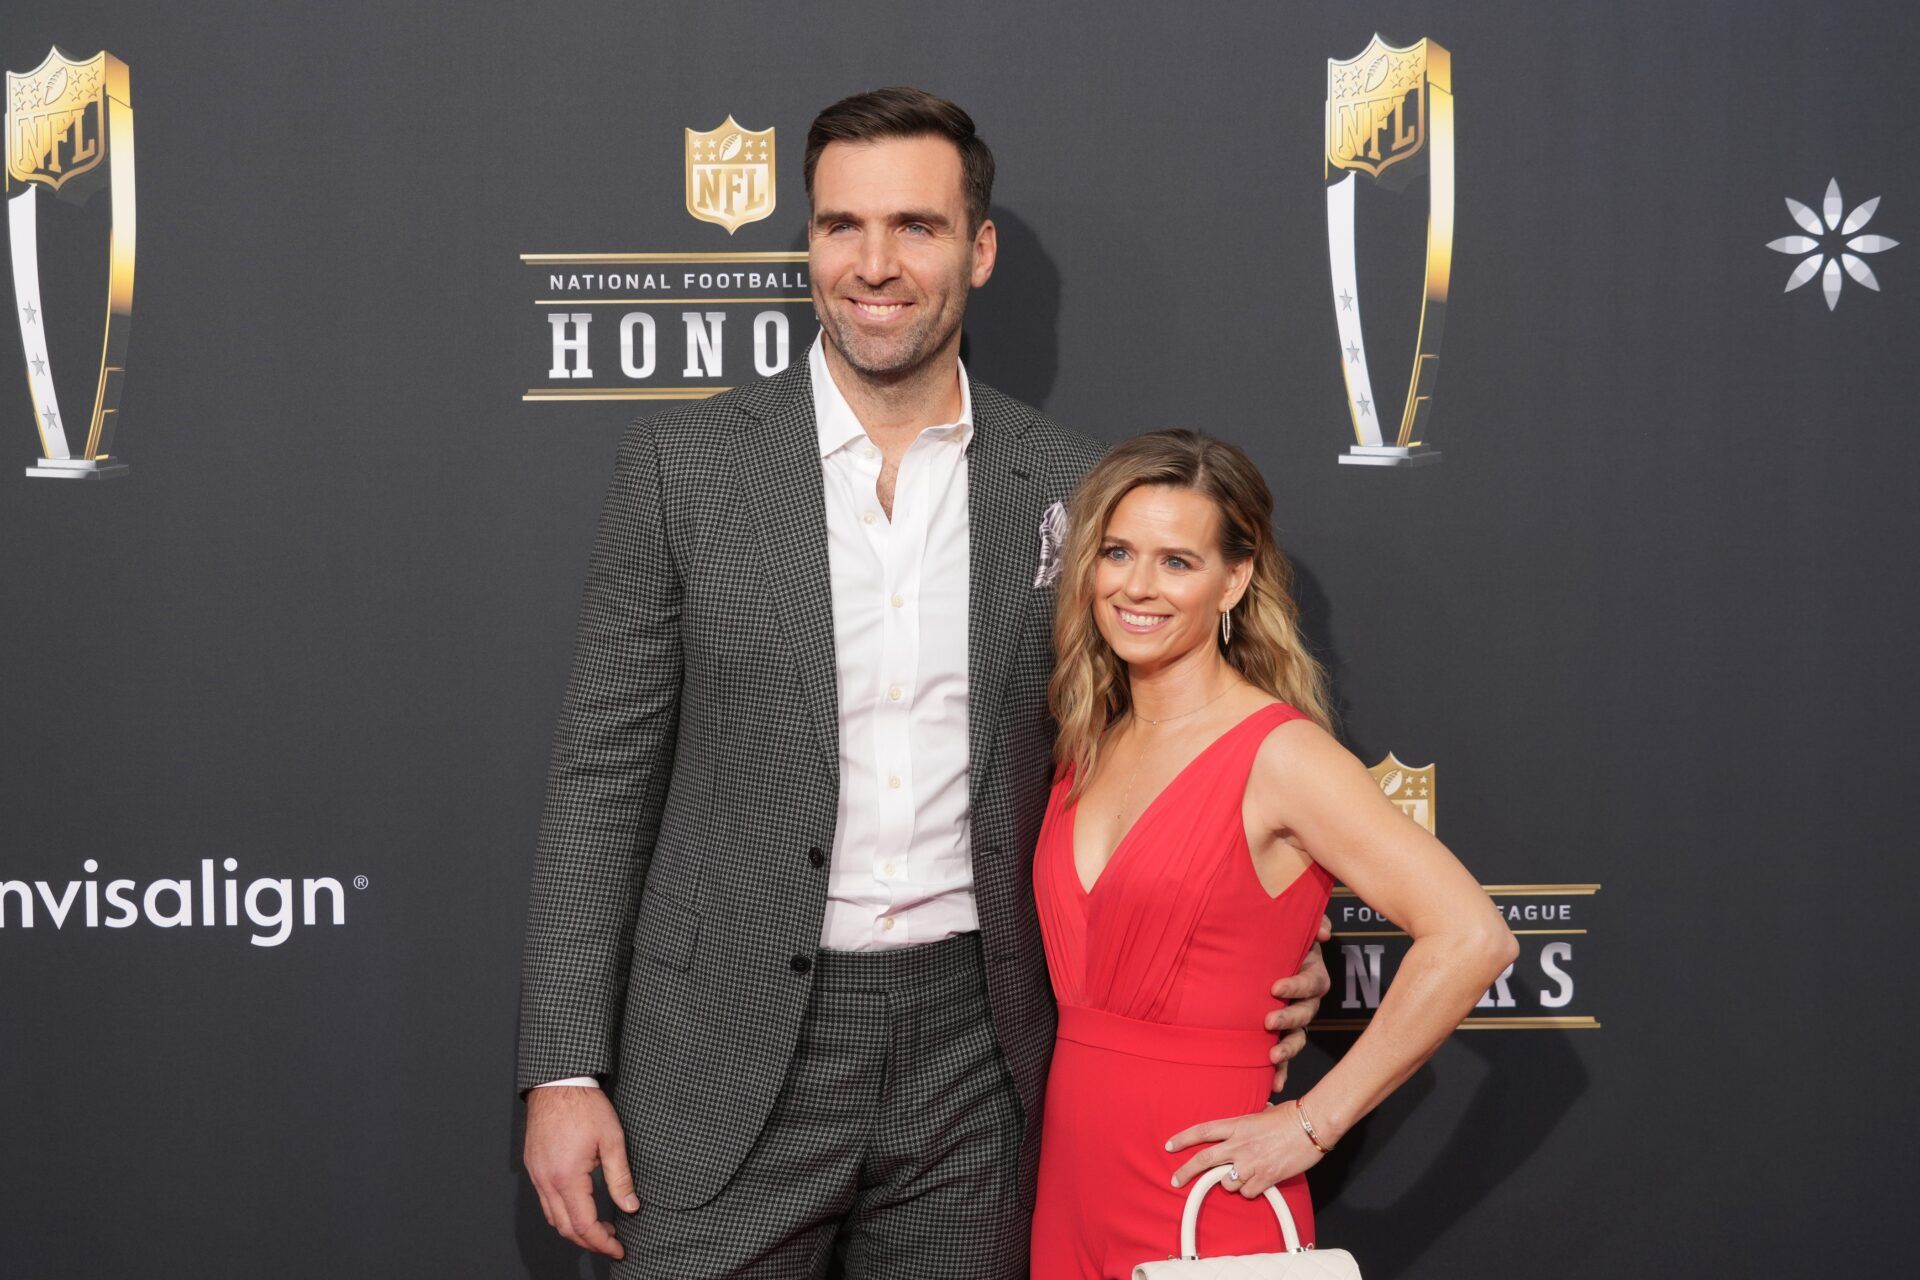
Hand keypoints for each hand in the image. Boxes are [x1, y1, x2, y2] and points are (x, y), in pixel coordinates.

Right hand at [524, 1085, 638, 1258]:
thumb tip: (631, 1207)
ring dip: (575, 1229)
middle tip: (612, 1243)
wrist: (558, 1082)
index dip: (602, 1242)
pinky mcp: (534, 1167)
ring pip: (552, 1217)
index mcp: (567, 1177)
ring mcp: (537, 1175)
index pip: (584, 1225)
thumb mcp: (612, 1139)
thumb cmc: (585, 1106)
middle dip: (589, 1241)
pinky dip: (562, 1213)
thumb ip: (620, 1177)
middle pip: (565, 1228)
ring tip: (600, 1228)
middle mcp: (547, 1181)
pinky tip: (580, 1207)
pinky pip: (545, 1201)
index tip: (618, 1249)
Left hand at [1166, 1102, 1324, 1198]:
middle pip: (1204, 1160)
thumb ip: (1247, 1124)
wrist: (1312, 1126)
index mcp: (1237, 1125)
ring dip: (1229, 1183)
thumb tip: (1245, 1126)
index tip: (1169, 1146)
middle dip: (1185, 1172)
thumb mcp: (1261, 1114)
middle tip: (1175, 1180)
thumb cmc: (1291, 1116)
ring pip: (1226, 1183)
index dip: (1182, 1139)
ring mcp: (1251, 1163)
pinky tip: (1258, 1182)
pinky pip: (1247, 1193)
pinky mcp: (1265, 1177)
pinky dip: (1250, 1191)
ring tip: (1242, 1175)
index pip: (1202, 1131)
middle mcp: (1239, 1144)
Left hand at [1265, 915, 1332, 1090]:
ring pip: (1299, 1039)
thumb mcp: (1296, 927)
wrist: (1261, 953)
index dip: (1296, 986)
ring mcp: (1296, 1022)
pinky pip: (1285, 1057)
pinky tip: (1273, 1085)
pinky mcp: (1282, 1035)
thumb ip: (1314, 923)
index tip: (1275, 987)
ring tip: (1272, 1056)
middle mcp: (1307, 1002)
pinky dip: (1281, 1071)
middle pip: (1306, 1014)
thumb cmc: (1280, 940)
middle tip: (1268, 1021)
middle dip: (1289, 1019)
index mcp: (1312, 976)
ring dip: (1288, 1050)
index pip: (1311, 984)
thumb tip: (1323, 933)